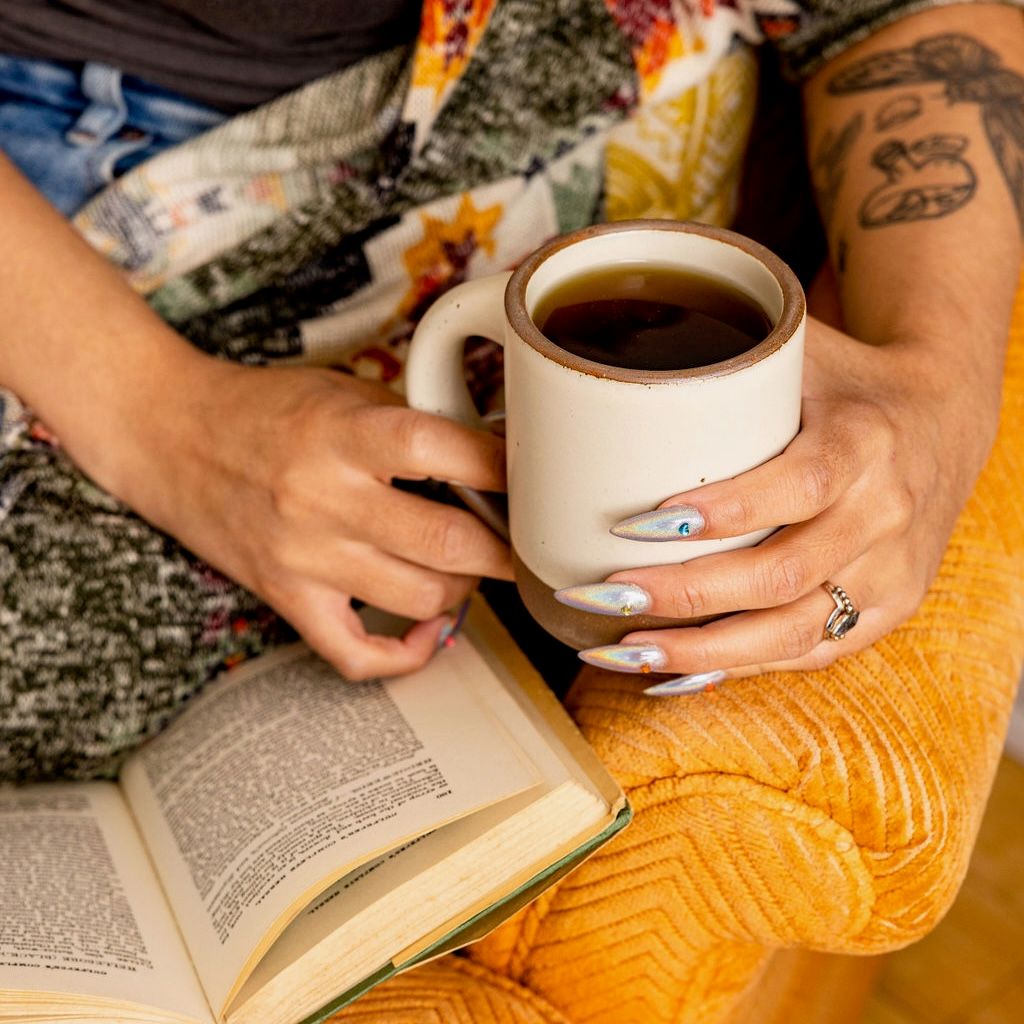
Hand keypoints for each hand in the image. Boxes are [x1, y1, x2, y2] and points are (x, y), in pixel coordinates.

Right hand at [120, 361, 512, 679]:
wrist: (170, 436)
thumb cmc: (264, 409)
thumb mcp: (341, 392)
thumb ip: (410, 424)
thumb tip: (492, 458)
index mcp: (344, 433)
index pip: (447, 453)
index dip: (505, 470)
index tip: (534, 477)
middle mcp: (324, 499)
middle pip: (448, 543)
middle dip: (505, 548)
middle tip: (524, 540)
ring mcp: (305, 558)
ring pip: (420, 599)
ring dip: (464, 588)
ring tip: (468, 567)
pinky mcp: (287, 598)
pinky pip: (356, 654)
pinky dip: (406, 655)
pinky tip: (431, 630)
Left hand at [567, 316, 1000, 688]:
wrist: (942, 421)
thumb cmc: (848, 384)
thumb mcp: (804, 352)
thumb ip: (728, 357)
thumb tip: (616, 360)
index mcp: (866, 443)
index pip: (796, 487)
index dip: (721, 512)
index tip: (639, 522)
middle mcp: (885, 514)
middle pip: (782, 575)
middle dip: (685, 594)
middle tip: (603, 594)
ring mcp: (892, 572)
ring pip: (793, 632)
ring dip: (700, 649)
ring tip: (622, 650)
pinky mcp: (889, 610)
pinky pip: (810, 654)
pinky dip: (737, 668)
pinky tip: (674, 671)